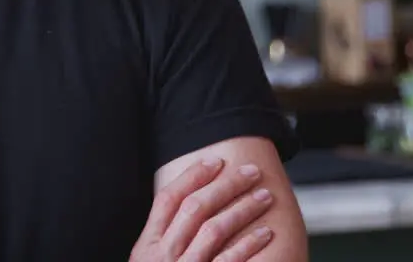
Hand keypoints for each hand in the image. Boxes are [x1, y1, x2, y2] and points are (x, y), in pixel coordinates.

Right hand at [130, 157, 275, 261]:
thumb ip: (161, 239)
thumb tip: (181, 209)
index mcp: (147, 245)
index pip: (167, 199)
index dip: (192, 176)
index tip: (215, 161)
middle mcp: (163, 255)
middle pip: (194, 208)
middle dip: (224, 184)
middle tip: (251, 171)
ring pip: (215, 229)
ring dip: (242, 208)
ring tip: (264, 195)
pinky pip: (230, 261)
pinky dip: (249, 243)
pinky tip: (266, 231)